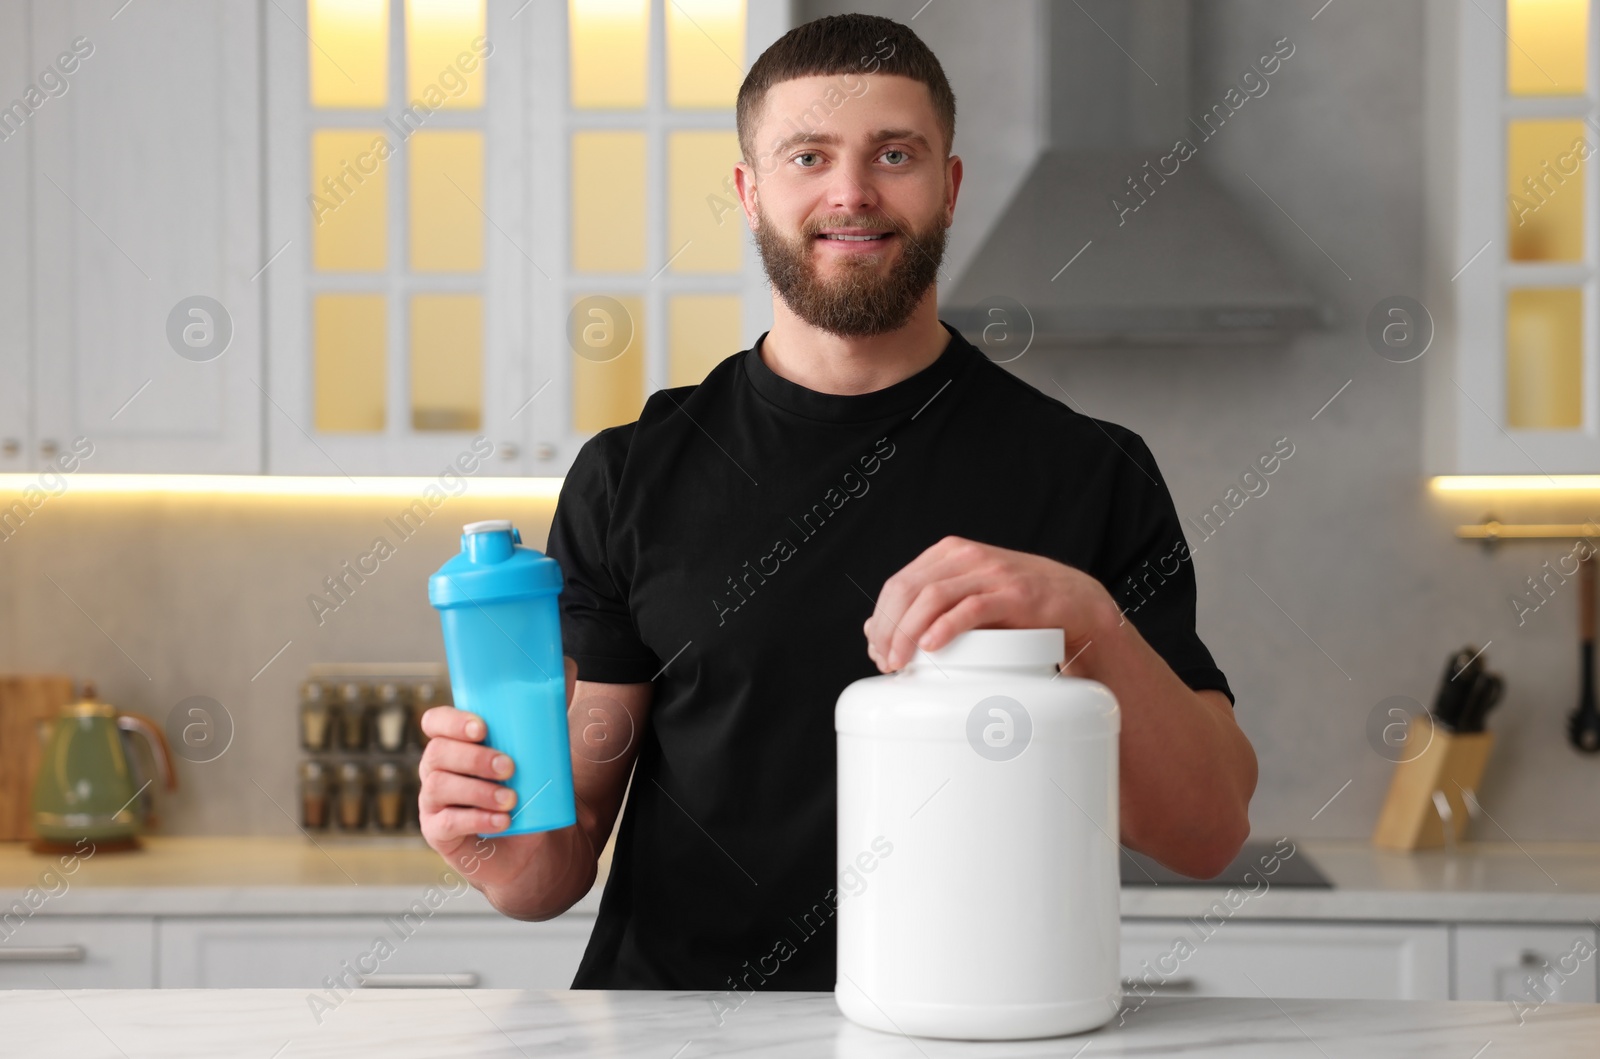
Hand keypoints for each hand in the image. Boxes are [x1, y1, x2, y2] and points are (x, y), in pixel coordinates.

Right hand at [418, 658, 577, 866]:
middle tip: (510, 767)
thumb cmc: (532, 785)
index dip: (451, 722)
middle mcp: (437, 768)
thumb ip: (551, 704)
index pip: (435, 722)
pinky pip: (446, 823)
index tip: (482, 727)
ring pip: (439, 787)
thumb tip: (568, 665)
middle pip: (437, 753)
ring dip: (477, 791)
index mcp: (456, 741)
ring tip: (511, 799)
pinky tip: (501, 822)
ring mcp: (434, 801)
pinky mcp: (439, 833)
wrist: (537, 841)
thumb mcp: (543, 744)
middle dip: (473, 758)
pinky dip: (475, 820)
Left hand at [862, 536, 1115, 672]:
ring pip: (933, 597)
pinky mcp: (1015, 595)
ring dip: (909, 633)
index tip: (877, 650)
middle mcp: (968, 556)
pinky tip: (931, 647)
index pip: (899, 583)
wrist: (1076, 603)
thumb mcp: (968, 597)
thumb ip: (928, 607)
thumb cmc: (1017, 607)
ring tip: (901, 662)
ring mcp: (992, 573)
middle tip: (887, 662)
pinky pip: (972, 608)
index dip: (882, 618)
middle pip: (910, 589)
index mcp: (950, 553)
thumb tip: (874, 631)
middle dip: (890, 629)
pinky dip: (946, 627)